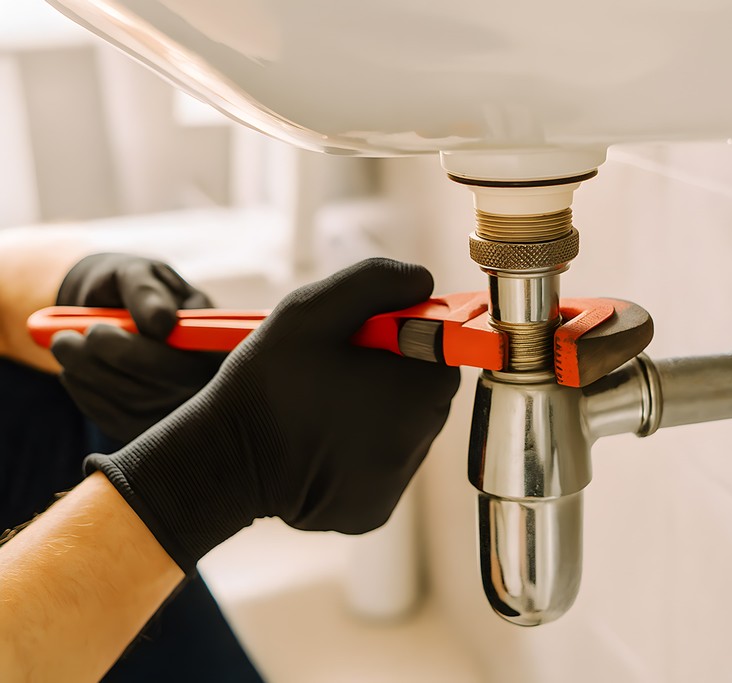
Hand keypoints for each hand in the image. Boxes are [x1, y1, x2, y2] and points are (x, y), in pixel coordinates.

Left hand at [50, 254, 224, 441]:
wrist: (120, 306)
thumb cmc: (134, 288)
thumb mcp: (140, 273)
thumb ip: (147, 291)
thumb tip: (162, 324)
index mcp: (217, 342)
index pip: (182, 363)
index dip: (132, 351)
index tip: (94, 331)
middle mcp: (209, 383)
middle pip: (149, 389)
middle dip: (96, 362)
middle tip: (63, 339)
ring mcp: (182, 411)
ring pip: (126, 403)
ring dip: (84, 374)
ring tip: (64, 346)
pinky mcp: (152, 427)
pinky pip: (113, 418)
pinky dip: (85, 392)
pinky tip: (76, 370)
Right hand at [84, 258, 461, 570]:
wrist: (223, 459)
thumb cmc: (267, 382)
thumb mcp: (312, 310)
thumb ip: (376, 282)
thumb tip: (423, 281)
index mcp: (418, 393)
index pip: (443, 352)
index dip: (408, 336)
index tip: (370, 336)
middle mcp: (418, 444)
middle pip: (427, 395)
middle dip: (394, 375)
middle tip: (339, 370)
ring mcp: (397, 483)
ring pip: (405, 433)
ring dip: (378, 415)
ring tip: (323, 407)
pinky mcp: (373, 511)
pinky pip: (380, 470)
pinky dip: (360, 454)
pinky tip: (321, 443)